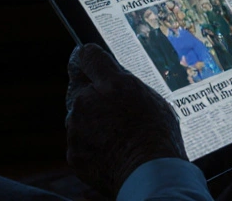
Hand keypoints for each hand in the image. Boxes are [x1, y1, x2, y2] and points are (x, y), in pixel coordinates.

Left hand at [66, 44, 185, 197]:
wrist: (150, 175)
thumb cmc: (159, 136)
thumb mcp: (151, 99)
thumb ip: (125, 85)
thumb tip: (113, 77)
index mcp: (113, 84)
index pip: (88, 56)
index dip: (88, 58)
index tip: (87, 60)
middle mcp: (88, 101)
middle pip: (80, 88)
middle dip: (91, 95)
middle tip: (112, 111)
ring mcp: (77, 128)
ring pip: (77, 116)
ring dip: (90, 121)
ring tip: (116, 136)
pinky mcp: (73, 152)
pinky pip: (78, 141)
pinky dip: (90, 145)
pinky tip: (110, 151)